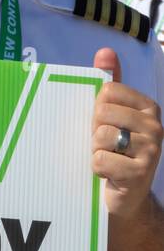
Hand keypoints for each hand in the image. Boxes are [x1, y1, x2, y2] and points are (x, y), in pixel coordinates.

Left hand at [92, 50, 162, 219]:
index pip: (107, 91)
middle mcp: (155, 126)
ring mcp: (150, 150)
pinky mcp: (140, 172)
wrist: (124, 198)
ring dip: (95, 151)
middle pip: (102, 113)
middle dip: (94, 132)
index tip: (106, 125)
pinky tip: (109, 175)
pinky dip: (97, 169)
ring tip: (108, 159)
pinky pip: (100, 160)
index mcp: (148, 107)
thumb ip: (109, 84)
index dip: (96, 110)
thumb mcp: (111, 117)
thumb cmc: (115, 153)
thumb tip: (105, 52)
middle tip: (106, 146)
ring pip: (100, 136)